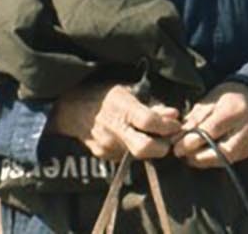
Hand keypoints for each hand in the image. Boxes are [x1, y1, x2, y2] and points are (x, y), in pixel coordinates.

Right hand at [49, 82, 180, 160]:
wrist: (71, 109)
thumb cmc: (104, 95)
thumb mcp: (129, 90)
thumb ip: (153, 104)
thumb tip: (174, 115)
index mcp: (122, 109)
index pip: (149, 122)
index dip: (167, 126)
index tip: (176, 124)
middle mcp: (114, 130)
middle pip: (145, 149)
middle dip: (163, 147)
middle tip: (168, 138)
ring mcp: (107, 146)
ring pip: (138, 156)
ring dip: (151, 149)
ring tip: (153, 136)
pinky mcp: (103, 156)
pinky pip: (127, 157)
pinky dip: (136, 149)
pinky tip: (135, 138)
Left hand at [172, 82, 247, 168]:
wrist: (246, 97)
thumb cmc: (222, 98)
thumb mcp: (206, 102)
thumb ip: (193, 120)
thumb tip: (176, 140)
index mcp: (235, 110)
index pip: (212, 131)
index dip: (192, 142)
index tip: (177, 148)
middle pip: (223, 151)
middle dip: (199, 157)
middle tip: (184, 156)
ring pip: (227, 159)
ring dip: (205, 161)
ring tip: (191, 157)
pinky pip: (231, 160)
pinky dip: (215, 160)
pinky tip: (204, 155)